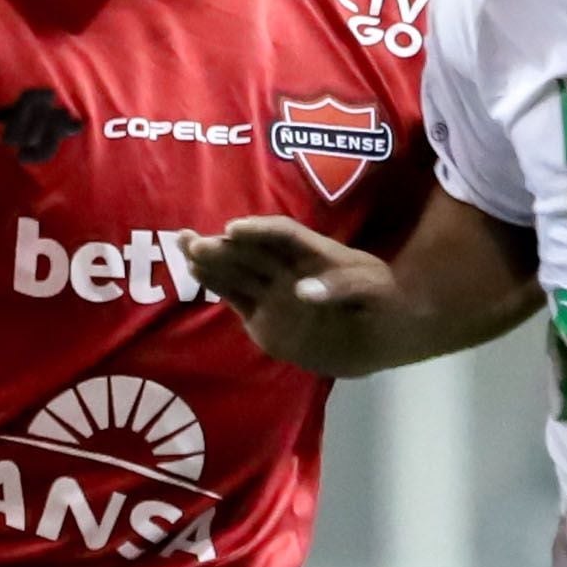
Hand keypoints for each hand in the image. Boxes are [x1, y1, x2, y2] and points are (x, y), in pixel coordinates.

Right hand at [185, 214, 393, 372]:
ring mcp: (275, 294)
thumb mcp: (373, 290)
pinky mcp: (264, 319)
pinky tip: (195, 271)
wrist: (383, 335)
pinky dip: (216, 285)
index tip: (235, 231)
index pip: (284, 237)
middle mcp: (290, 270)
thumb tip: (302, 292)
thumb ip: (340, 289)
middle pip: (252, 252)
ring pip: (237, 272)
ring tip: (182, 246)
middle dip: (222, 246)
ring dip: (210, 259)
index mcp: (316, 253)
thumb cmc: (384, 302)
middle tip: (191, 240)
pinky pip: (236, 297)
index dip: (259, 232)